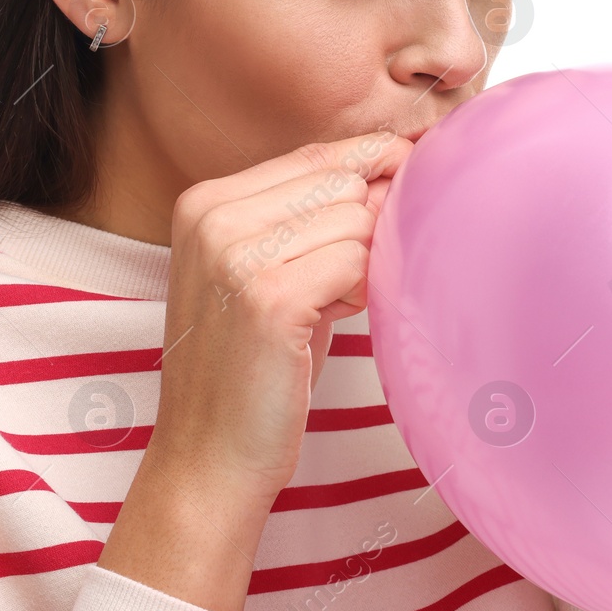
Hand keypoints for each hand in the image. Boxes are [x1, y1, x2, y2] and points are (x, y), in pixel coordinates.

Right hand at [151, 130, 413, 504]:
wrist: (209, 456)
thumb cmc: (252, 367)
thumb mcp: (270, 271)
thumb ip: (314, 217)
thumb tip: (398, 163)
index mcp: (204, 201)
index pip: (315, 154)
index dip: (371, 167)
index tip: (407, 181)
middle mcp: (212, 217)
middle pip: (341, 181)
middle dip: (366, 227)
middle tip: (342, 285)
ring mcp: (235, 255)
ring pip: (355, 218)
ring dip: (362, 265)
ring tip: (327, 309)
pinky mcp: (268, 297)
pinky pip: (356, 260)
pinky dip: (360, 291)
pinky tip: (333, 321)